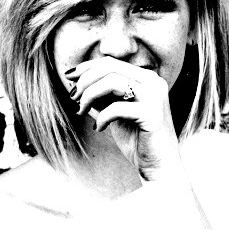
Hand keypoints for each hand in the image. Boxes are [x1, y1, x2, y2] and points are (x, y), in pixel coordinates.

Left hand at [64, 58, 183, 180]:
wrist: (159, 166)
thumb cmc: (137, 140)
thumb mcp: (115, 112)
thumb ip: (102, 96)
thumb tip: (76, 81)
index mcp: (146, 78)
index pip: (111, 63)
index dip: (86, 67)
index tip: (69, 78)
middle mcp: (154, 82)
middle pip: (109, 68)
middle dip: (85, 81)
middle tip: (73, 98)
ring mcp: (155, 96)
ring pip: (112, 82)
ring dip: (89, 96)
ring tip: (81, 111)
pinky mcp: (152, 114)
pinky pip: (117, 108)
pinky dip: (102, 117)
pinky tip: (99, 128)